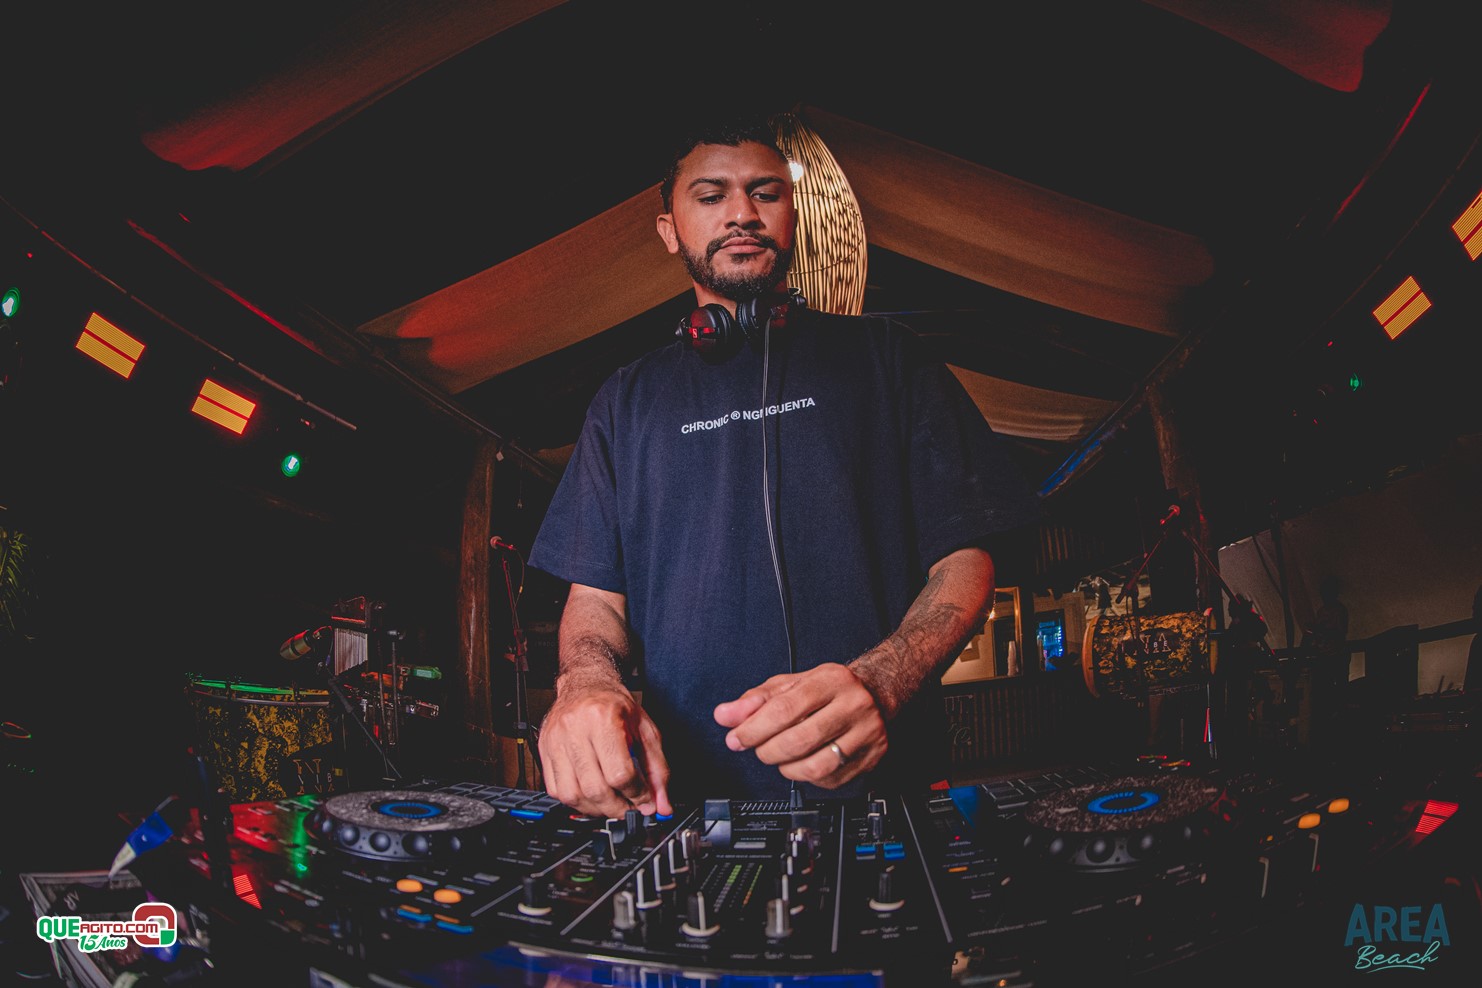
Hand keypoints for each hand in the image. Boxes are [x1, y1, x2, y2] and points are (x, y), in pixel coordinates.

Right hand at [537, 681, 670, 818]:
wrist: (586, 684)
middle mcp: (575, 729)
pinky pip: (555, 790)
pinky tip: (591, 796)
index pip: (620, 773)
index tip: (646, 800)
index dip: (637, 794)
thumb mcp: (646, 730)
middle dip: (618, 808)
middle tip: (630, 808)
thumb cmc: (614, 704)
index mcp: (603, 718)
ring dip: (596, 809)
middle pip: (595, 788)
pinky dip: (576, 802)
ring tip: (612, 804)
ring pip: (572, 795)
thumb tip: (662, 802)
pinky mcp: (544, 751)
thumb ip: (657, 769)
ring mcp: (556, 741)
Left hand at [712, 663, 885, 787]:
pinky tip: (802, 763)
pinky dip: (807, 777)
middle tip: (758, 749)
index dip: (753, 729)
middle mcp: (854, 705)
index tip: (736, 738)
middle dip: (768, 751)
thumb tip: (726, 716)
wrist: (875, 693)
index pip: (785, 709)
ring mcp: (867, 733)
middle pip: (800, 740)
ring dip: (787, 769)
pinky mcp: (871, 757)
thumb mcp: (791, 684)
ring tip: (780, 758)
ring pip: (816, 766)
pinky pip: (830, 779)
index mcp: (831, 681)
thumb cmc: (828, 689)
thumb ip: (756, 700)